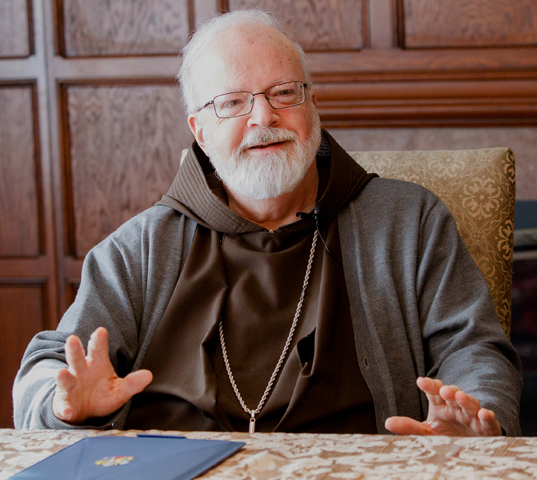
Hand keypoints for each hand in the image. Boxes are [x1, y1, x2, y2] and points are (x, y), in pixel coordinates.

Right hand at [52, 327, 152, 423]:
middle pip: (77, 358)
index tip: (101, 331)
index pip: (98, 350)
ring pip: (66, 378)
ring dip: (63, 376)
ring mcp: (70, 386)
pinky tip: (68, 410)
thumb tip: (149, 375)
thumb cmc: (103, 395)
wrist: (86, 412)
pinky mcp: (64, 403)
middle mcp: (81, 372)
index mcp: (97, 365)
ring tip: (61, 372)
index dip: (99, 340)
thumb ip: (133, 383)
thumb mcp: (120, 390)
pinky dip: (65, 407)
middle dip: (74, 349)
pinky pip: (63, 404)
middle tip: (72, 339)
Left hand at [384, 377, 501, 435]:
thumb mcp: (426, 432)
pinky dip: (487, 416)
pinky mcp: (486, 428)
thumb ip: (409, 427)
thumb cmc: (446, 435)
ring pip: (470, 403)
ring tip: (459, 396)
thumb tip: (387, 422)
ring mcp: (472, 415)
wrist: (470, 447)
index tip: (420, 381)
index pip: (433, 391)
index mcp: (440, 404)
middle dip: (448, 390)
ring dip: (466, 399)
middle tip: (443, 390)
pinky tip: (483, 414)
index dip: (429, 385)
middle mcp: (456, 406)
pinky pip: (488, 421)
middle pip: (452, 394)